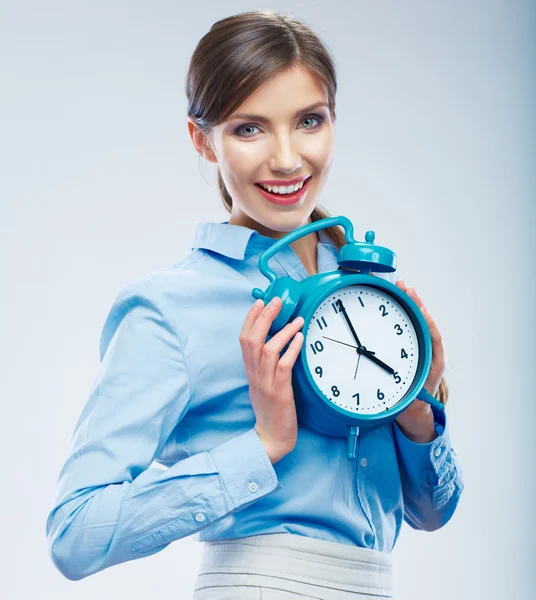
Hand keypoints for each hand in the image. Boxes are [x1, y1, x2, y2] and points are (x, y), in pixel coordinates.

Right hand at [239, 297, 304, 463]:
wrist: (271, 437)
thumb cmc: (270, 410)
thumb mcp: (262, 384)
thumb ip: (264, 365)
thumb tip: (275, 342)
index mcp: (250, 371)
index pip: (244, 339)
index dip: (250, 318)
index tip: (260, 302)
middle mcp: (255, 374)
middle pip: (252, 339)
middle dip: (264, 317)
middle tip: (277, 301)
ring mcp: (266, 382)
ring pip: (267, 349)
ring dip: (282, 331)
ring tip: (296, 319)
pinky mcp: (279, 391)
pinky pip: (284, 365)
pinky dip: (291, 349)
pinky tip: (300, 339)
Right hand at [393, 279, 446, 442]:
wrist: (413, 410)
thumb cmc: (411, 403)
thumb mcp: (409, 399)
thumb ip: (407, 395)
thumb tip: (407, 393)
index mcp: (432, 361)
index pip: (431, 334)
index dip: (424, 318)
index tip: (416, 305)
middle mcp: (428, 351)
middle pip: (423, 322)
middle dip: (415, 303)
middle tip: (404, 287)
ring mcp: (420, 348)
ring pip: (417, 322)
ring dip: (409, 305)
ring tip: (401, 288)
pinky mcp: (411, 347)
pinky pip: (409, 326)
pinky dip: (403, 312)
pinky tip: (395, 302)